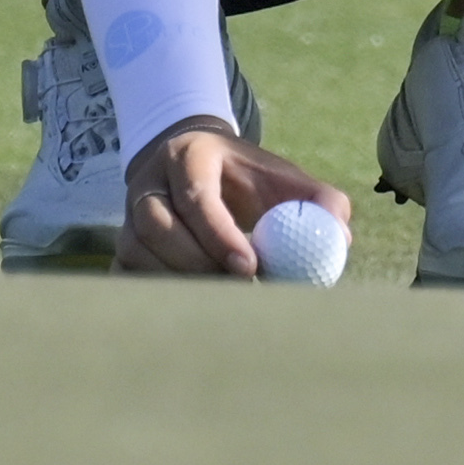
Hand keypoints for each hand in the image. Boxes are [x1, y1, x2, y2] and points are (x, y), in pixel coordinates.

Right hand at [118, 117, 353, 277]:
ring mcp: (128, 215)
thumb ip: (318, 201)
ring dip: (175, 281)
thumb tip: (341, 236)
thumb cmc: (248, 177)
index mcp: (188, 157)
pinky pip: (122, 273)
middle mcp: (149, 183)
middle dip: (196, 263)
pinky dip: (150, 293)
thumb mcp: (284, 177)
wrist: (197, 165)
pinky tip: (184, 307)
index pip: (196, 197)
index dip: (219, 235)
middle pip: (157, 226)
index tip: (250, 267)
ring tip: (217, 300)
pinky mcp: (121, 244)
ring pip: (137, 252)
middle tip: (236, 290)